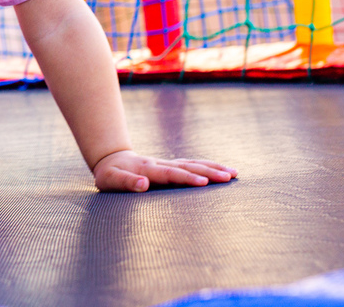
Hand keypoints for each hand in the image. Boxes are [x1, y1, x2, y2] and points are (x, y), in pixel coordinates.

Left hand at [93, 149, 236, 191]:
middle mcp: (161, 164)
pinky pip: (191, 165)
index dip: (187, 178)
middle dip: (209, 172)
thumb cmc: (110, 174)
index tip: (204, 183)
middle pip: (188, 167)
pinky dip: (207, 166)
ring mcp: (167, 163)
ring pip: (193, 164)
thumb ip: (126, 182)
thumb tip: (144, 184)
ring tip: (233, 173)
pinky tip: (220, 170)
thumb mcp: (110, 180)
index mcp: (148, 169)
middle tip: (230, 177)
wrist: (111, 159)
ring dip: (213, 167)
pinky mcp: (171, 166)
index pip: (171, 174)